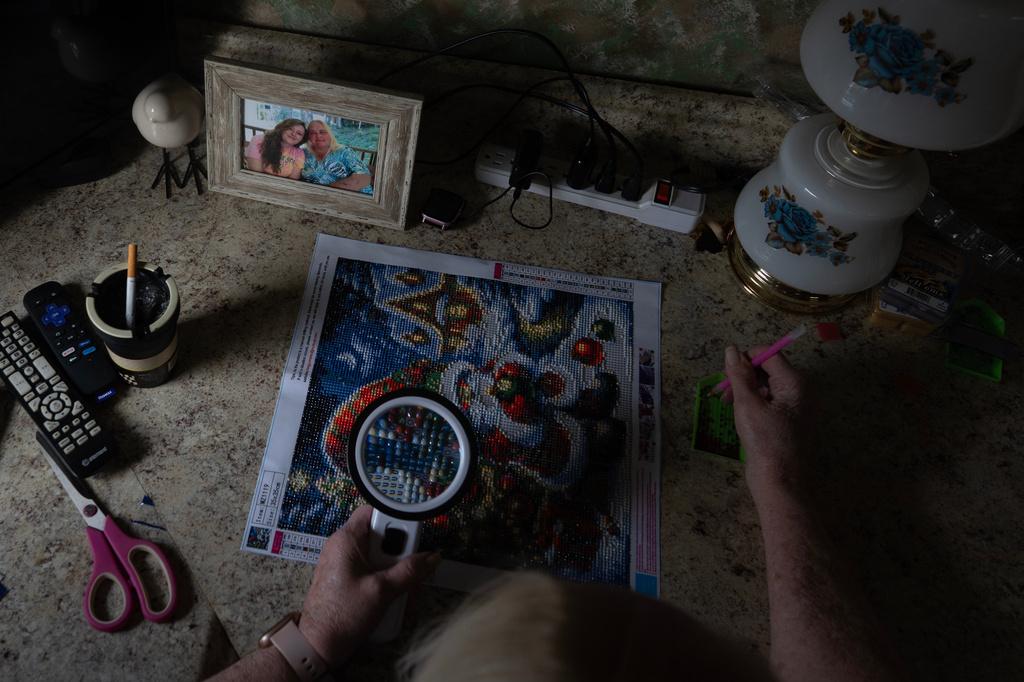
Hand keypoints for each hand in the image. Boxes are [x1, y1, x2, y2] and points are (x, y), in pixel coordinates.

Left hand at [297, 504, 440, 667]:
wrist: (318, 646)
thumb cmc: (340, 617)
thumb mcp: (382, 591)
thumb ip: (410, 572)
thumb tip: (431, 558)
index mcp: (347, 540)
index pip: (375, 511)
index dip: (397, 520)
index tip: (413, 536)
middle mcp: (345, 547)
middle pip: (384, 537)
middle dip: (402, 557)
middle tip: (411, 572)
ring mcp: (347, 563)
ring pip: (382, 558)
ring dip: (398, 575)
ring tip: (404, 596)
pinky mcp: (350, 578)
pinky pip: (375, 572)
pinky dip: (388, 584)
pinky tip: (395, 602)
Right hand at [720, 346, 818, 501]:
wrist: (779, 482)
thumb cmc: (765, 443)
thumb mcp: (747, 405)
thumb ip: (739, 375)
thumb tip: (732, 352)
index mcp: (797, 384)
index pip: (771, 355)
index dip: (747, 359)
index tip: (727, 372)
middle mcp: (803, 392)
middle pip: (770, 369)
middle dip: (745, 376)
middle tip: (725, 391)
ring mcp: (799, 407)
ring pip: (769, 385)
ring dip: (747, 389)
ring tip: (729, 403)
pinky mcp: (792, 420)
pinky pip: (772, 401)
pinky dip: (755, 402)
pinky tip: (741, 413)